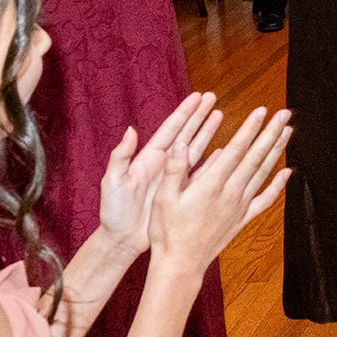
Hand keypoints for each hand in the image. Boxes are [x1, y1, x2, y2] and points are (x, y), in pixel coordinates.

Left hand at [95, 93, 221, 256]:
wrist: (123, 239)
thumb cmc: (114, 211)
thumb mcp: (113, 182)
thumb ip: (121, 156)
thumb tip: (130, 131)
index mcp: (149, 158)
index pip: (171, 129)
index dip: (184, 112)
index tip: (197, 97)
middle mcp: (164, 163)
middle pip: (186, 133)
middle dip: (199, 115)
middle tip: (213, 98)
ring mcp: (174, 177)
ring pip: (196, 148)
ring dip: (208, 132)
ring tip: (220, 115)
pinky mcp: (181, 191)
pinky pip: (201, 173)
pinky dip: (213, 161)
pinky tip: (223, 151)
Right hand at [147, 105, 291, 279]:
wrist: (180, 264)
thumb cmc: (168, 231)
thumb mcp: (163, 199)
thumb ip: (174, 170)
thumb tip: (179, 144)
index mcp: (211, 185)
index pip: (236, 150)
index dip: (249, 129)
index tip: (261, 112)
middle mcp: (230, 193)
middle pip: (255, 157)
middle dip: (270, 133)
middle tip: (284, 114)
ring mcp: (239, 206)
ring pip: (263, 173)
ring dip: (276, 151)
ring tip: (288, 132)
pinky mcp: (242, 218)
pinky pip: (265, 199)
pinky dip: (278, 185)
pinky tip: (288, 173)